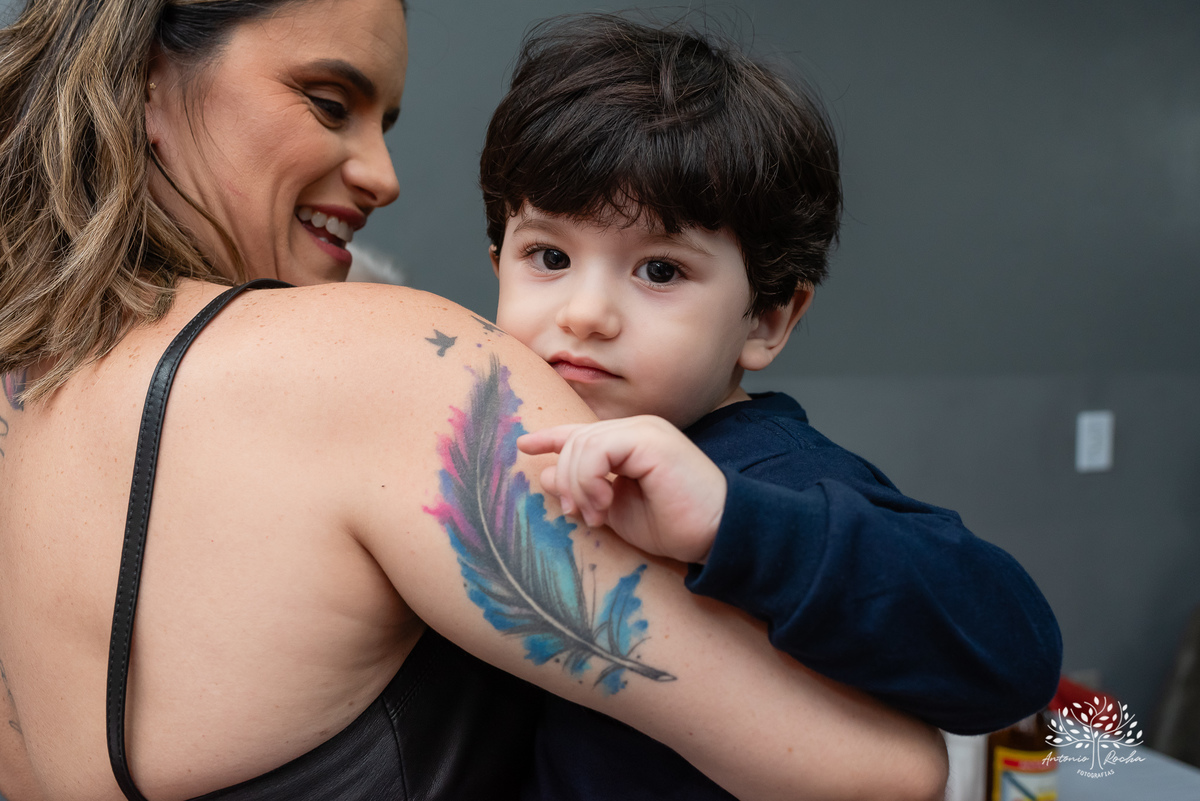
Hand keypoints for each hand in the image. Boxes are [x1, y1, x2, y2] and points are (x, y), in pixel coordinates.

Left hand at [517, 415, 725, 563]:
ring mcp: (644, 430)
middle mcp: (638, 429)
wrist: (715, 534)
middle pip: (575, 441)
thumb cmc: (673, 525)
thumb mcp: (616, 509)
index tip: (524, 445)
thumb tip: (545, 475)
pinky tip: (605, 503)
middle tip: (580, 515)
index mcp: (632, 442)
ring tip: (597, 515)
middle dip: (567, 481)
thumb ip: (583, 490)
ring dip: (579, 486)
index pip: (583, 432)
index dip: (551, 437)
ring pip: (581, 445)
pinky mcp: (649, 439)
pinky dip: (589, 479)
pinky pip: (596, 450)